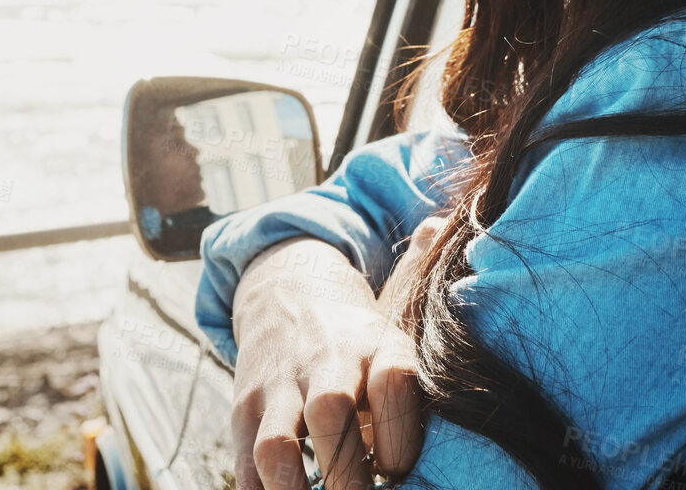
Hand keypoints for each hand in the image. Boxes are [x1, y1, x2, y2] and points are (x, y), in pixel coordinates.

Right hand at [230, 222, 442, 489]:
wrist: (286, 296)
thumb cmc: (365, 334)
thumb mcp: (403, 313)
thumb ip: (430, 296)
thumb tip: (441, 221)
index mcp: (377, 344)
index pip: (394, 380)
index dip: (401, 433)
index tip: (402, 470)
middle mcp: (326, 364)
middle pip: (331, 412)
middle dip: (346, 471)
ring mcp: (280, 389)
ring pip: (277, 445)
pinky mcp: (245, 412)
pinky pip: (245, 465)